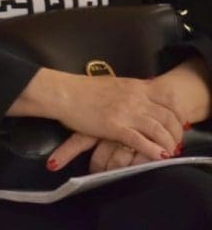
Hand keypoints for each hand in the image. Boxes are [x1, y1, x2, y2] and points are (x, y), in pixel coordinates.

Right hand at [47, 75, 183, 168]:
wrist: (63, 92)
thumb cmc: (83, 89)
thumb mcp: (113, 84)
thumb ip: (130, 91)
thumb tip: (140, 97)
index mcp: (136, 87)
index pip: (168, 101)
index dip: (177, 116)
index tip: (176, 125)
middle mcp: (136, 99)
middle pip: (169, 117)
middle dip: (176, 133)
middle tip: (174, 142)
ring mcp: (126, 113)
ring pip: (159, 130)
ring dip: (168, 144)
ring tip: (168, 152)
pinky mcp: (115, 127)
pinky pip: (141, 141)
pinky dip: (153, 151)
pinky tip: (158, 157)